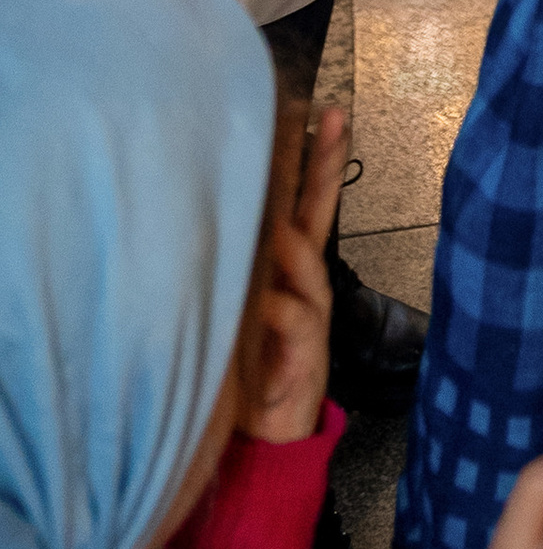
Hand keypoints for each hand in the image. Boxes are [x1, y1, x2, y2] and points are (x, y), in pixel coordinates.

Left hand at [237, 105, 348, 445]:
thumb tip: (202, 218)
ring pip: (308, 264)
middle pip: (318, 213)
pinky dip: (278, 306)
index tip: (317, 108)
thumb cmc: (246, 370)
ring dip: (292, 240)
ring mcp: (311, 316)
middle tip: (334, 120)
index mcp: (286, 268)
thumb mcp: (236, 315)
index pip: (300, 201)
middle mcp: (305, 283)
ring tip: (274, 218)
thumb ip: (235, 272)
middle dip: (326, 165)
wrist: (266, 441)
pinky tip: (262, 301)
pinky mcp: (309, 355)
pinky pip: (295, 319)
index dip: (310, 156)